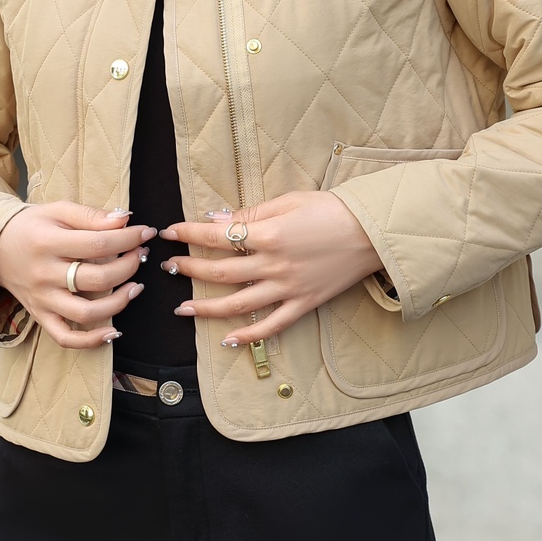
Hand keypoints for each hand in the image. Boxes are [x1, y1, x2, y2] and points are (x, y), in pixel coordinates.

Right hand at [0, 201, 155, 349]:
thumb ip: (90, 215)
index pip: (98, 244)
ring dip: (118, 303)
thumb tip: (125, 220)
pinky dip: (91, 341)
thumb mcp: (57, 210)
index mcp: (47, 243)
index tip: (145, 233)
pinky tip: (113, 332)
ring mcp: (42, 300)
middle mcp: (44, 275)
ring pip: (86, 313)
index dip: (128, 239)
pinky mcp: (40, 316)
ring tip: (135, 287)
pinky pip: (66, 338)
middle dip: (128, 266)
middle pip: (96, 279)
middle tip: (140, 255)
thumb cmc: (31, 227)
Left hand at [161, 191, 382, 349]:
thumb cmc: (331, 210)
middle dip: (189, 268)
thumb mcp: (289, 200)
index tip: (170, 232)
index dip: (189, 234)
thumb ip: (251, 212)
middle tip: (168, 266)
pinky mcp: (304, 304)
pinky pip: (272, 325)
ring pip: (238, 303)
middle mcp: (275, 265)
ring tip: (182, 308)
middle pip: (221, 271)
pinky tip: (228, 339)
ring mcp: (288, 288)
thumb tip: (216, 220)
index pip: (218, 236)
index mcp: (270, 234)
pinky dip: (249, 335)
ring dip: (206, 307)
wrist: (372, 232)